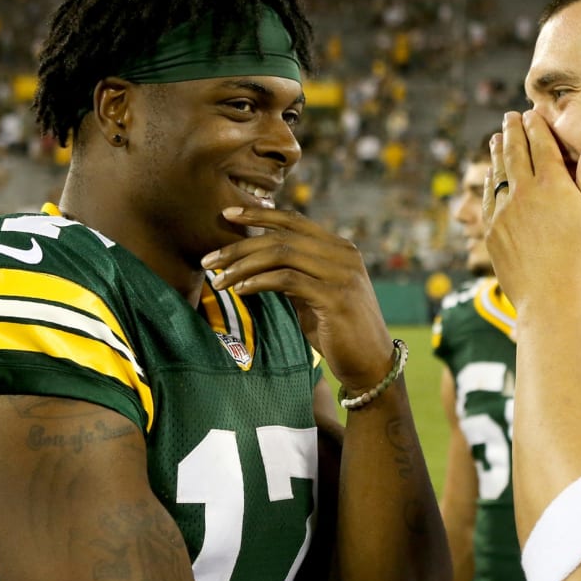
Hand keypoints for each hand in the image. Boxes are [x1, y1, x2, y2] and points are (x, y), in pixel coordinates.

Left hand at [202, 209, 393, 394]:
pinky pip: (287, 280)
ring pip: (282, 254)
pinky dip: (258, 282)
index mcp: (341, 249)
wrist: (371, 365)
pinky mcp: (336, 297)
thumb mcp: (314, 296)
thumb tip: (257, 259)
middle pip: (282, 236)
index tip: (228, 215)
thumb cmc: (339, 332)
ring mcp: (342, 274)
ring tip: (218, 279)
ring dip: (243, 265)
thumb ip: (294, 274)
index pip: (295, 221)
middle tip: (209, 259)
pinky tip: (240, 290)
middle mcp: (344, 255)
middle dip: (240, 245)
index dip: (260, 214)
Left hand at [482, 110, 580, 314]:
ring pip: (497, 174)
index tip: (532, 114)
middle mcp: (523, 193)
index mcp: (553, 185)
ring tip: (496, 138)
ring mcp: (503, 213)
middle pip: (515, 153)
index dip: (536, 126)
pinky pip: (487, 199)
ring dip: (497, 152)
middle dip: (513, 131)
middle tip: (510, 116)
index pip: (541, 145)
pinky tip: (490, 178)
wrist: (551, 302)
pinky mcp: (492, 233)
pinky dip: (488, 182)